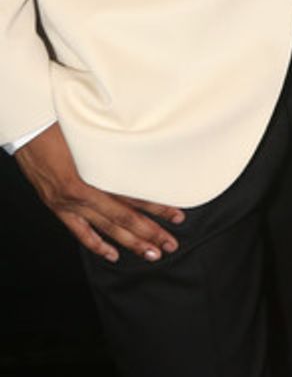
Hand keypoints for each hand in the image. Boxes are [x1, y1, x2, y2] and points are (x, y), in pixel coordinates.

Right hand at [15, 121, 183, 262]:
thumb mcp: (95, 131)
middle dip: (150, 233)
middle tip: (171, 244)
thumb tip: (148, 151)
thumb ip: (119, 147)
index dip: (157, 208)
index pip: (133, 197)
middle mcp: (82, 192)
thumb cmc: (62, 122)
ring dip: (130, 242)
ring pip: (105, 228)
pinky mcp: (57, 206)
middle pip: (123, 218)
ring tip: (151, 253)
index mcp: (95, 173)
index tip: (177, 215)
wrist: (30, 124)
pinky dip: (96, 244)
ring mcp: (69, 202)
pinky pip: (79, 231)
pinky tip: (112, 254)